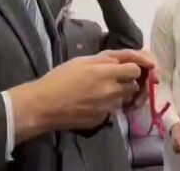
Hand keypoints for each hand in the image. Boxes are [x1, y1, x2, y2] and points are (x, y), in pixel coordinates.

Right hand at [8, 51, 149, 140]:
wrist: (44, 106)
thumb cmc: (59, 79)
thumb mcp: (82, 61)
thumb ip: (105, 60)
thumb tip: (121, 61)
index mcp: (106, 73)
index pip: (135, 70)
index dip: (132, 68)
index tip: (125, 68)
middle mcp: (111, 91)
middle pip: (133, 86)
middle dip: (126, 82)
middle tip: (112, 79)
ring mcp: (108, 108)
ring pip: (123, 99)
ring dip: (118, 95)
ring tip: (100, 92)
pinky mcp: (101, 120)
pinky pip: (112, 111)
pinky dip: (107, 107)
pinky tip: (92, 104)